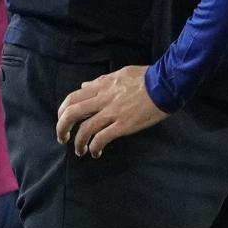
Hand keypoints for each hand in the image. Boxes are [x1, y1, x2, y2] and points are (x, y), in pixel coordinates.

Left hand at [54, 65, 169, 157]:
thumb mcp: (120, 74)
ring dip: (78, 143)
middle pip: (72, 113)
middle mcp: (103, 99)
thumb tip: (84, 86)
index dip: (62, 111)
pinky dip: (95, 147)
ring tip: (80, 151)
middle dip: (62, 128)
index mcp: (102, 86)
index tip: (62, 120)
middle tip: (63, 138)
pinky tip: (96, 152)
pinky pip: (102, 138)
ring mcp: (112, 112)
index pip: (73, 98)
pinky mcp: (123, 125)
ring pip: (85, 129)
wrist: (165, 84)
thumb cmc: (146, 78)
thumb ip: (100, 82)